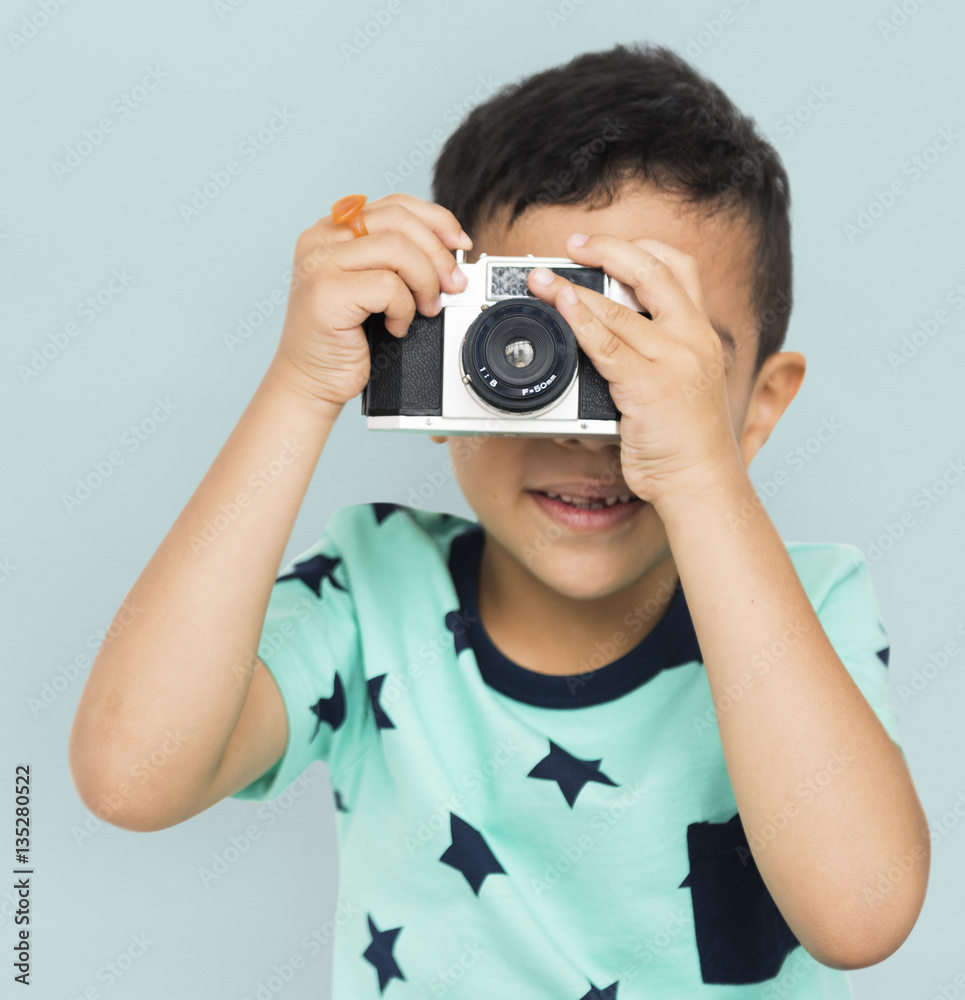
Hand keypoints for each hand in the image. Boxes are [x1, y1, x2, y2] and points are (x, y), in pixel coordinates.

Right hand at [270, 193, 472, 408]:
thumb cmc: (344, 340)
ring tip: (425, 309)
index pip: (394, 204)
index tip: (460, 244)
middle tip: (453, 285)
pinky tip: (396, 326)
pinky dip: (404, 309)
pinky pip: (388, 285)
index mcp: (333, 231)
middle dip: (438, 253)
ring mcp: (319, 264)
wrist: (311, 381)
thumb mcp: (374, 288)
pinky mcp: (325, 292)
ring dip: (425, 281)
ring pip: (397, 249)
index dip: (436, 220)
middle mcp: (321, 239)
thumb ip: (397, 261)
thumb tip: (450, 254)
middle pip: (398, 221)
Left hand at [526, 233, 747, 510]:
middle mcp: (691, 339)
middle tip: (573, 245)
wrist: (700, 479)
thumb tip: (609, 329)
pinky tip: (561, 308)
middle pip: (652, 271)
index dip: (641, 246)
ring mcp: (672, 360)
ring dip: (573, 287)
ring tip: (543, 279)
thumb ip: (658, 353)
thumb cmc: (686, 440)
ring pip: (619, 308)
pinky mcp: (648, 386)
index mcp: (701, 334)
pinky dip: (579, 321)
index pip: (679, 268)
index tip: (606, 245)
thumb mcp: (683, 382)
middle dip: (608, 249)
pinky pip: (606, 345)